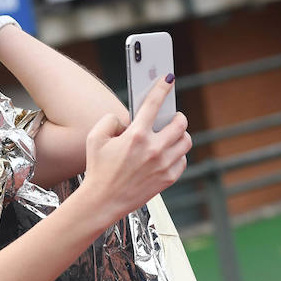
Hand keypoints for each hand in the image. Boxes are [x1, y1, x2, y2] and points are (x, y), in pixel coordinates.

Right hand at [80, 75, 190, 225]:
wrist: (103, 200)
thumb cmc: (98, 169)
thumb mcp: (94, 138)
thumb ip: (110, 120)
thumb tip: (127, 120)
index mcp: (136, 136)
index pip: (153, 104)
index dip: (162, 88)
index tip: (168, 80)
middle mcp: (154, 149)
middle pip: (180, 122)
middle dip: (176, 116)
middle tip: (171, 117)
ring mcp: (164, 164)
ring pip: (186, 140)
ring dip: (180, 134)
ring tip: (170, 135)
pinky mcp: (169, 178)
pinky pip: (183, 159)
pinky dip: (178, 154)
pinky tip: (166, 154)